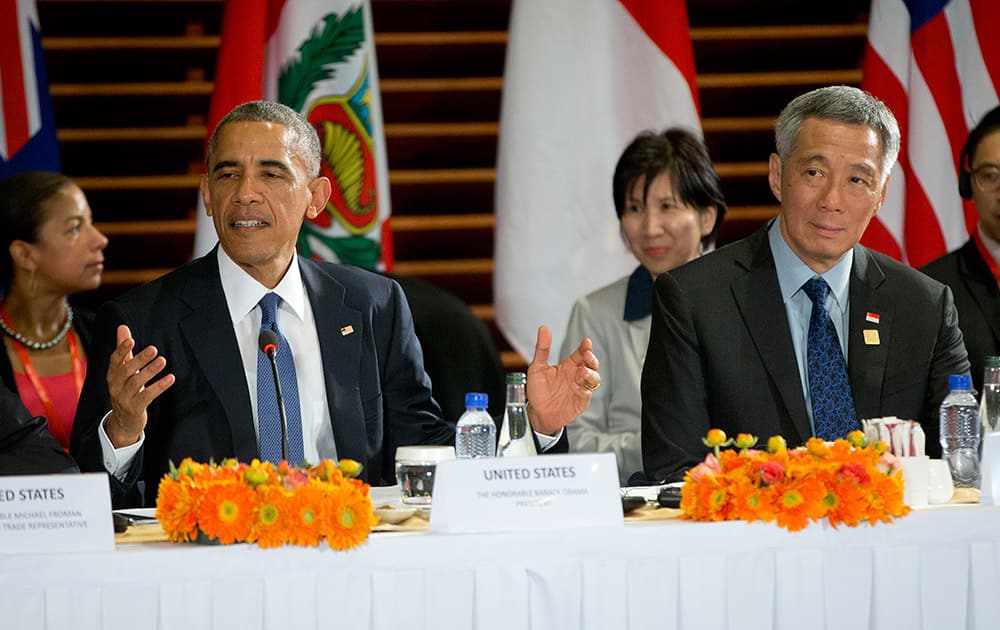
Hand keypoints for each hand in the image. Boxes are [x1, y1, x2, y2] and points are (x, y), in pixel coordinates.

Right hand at [104, 325, 174, 447]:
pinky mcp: (135, 408)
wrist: (123, 420)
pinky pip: (147, 396)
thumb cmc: (126, 389)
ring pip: (136, 383)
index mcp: (112, 374)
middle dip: (139, 359)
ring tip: (163, 361)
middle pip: (126, 370)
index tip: (131, 340)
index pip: (114, 360)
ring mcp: (124, 398)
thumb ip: (124, 349)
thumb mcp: (123, 370)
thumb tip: (122, 327)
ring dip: (150, 371)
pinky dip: (159, 386)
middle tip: (154, 349)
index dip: (121, 350)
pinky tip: (170, 378)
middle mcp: (115, 385)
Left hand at [525, 325, 599, 435]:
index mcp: (568, 365)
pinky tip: (581, 384)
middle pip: (591, 364)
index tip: (586, 342)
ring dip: (591, 374)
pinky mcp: (582, 400)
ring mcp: (580, 387)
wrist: (538, 413)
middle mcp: (576, 375)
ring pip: (594, 378)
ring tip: (582, 372)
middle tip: (587, 355)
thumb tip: (543, 328)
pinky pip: (588, 392)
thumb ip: (542, 349)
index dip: (585, 347)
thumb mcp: (537, 368)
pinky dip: (587, 387)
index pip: (580, 353)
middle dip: (591, 359)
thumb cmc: (538, 390)